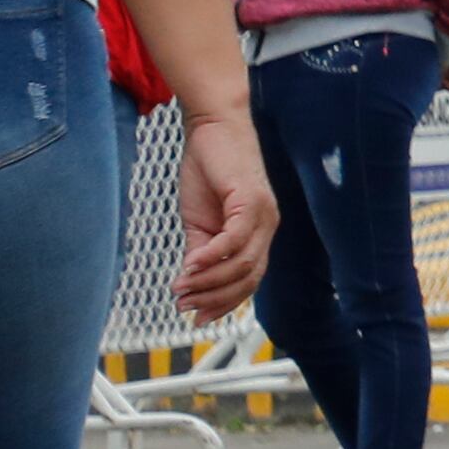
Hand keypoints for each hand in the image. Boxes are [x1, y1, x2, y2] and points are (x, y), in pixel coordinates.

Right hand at [171, 111, 273, 320]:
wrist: (213, 129)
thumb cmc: (208, 172)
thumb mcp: (199, 221)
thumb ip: (199, 251)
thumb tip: (189, 283)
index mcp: (258, 234)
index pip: (249, 280)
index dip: (225, 303)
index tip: (198, 319)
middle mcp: (268, 227)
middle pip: (249, 277)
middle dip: (215, 298)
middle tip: (184, 307)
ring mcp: (263, 213)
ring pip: (242, 262)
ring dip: (209, 282)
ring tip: (181, 289)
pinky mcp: (251, 198)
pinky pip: (235, 237)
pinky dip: (212, 256)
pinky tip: (189, 266)